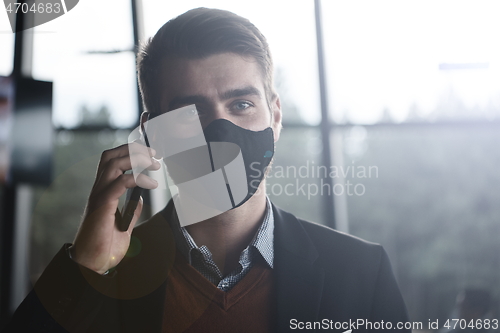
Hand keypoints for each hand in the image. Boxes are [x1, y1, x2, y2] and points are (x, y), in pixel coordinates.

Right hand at [70, 143, 159, 273]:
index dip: (128, 152)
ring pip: (113, 164)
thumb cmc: (105, 248)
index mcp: (103, 193)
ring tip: (155, 164)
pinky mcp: (102, 205)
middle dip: (133, 150)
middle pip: (111, 156)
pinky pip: (119, 182)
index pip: (111, 162)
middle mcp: (99, 190)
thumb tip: (139, 200)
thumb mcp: (123, 227)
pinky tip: (152, 184)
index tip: (149, 155)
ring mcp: (98, 196)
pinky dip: (137, 178)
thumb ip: (130, 212)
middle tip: (154, 154)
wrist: (92, 265)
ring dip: (136, 159)